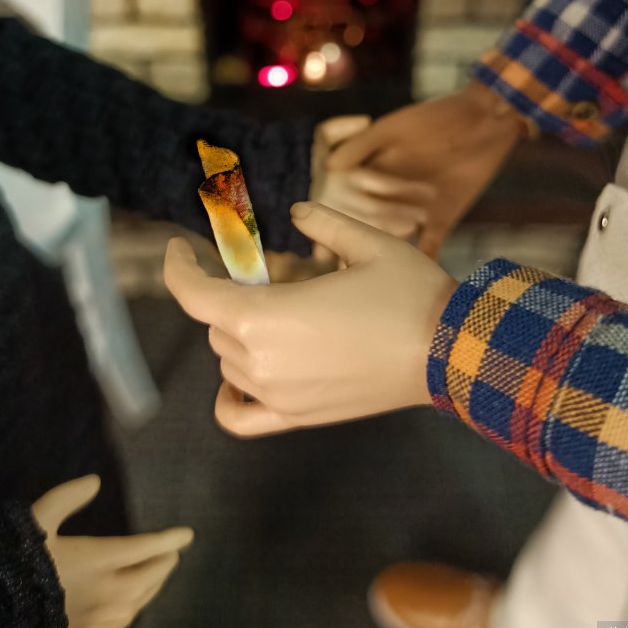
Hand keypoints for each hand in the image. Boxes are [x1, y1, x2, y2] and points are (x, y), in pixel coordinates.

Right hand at [32, 476, 193, 627]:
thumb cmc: (15, 563)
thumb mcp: (38, 519)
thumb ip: (67, 497)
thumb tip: (94, 481)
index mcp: (97, 559)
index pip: (145, 548)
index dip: (169, 540)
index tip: (187, 534)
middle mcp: (104, 592)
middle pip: (148, 578)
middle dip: (164, 563)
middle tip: (173, 553)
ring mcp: (96, 619)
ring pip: (137, 604)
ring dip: (152, 588)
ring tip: (157, 575)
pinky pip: (120, 626)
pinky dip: (133, 610)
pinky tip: (130, 607)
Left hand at [164, 202, 455, 436]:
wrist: (449, 353)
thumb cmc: (409, 294)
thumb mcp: (367, 242)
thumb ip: (322, 222)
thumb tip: (297, 211)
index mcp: (266, 316)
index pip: (194, 294)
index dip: (178, 267)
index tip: (180, 248)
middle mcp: (262, 361)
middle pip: (218, 322)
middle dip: (232, 291)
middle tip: (268, 271)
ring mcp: (279, 395)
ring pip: (229, 359)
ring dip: (240, 330)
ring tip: (281, 309)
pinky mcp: (298, 417)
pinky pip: (239, 416)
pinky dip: (229, 397)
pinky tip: (240, 377)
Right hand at [327, 81, 526, 257]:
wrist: (485, 121)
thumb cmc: (435, 118)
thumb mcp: (393, 128)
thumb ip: (361, 144)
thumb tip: (329, 166)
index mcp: (373, 172)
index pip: (347, 200)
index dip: (333, 217)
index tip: (319, 242)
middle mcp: (391, 196)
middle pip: (369, 223)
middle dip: (359, 240)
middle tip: (344, 263)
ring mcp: (416, 210)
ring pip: (396, 235)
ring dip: (390, 245)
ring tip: (381, 261)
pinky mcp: (442, 219)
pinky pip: (430, 244)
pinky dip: (423, 257)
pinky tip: (414, 270)